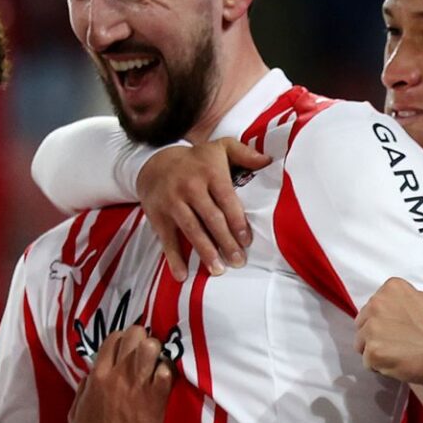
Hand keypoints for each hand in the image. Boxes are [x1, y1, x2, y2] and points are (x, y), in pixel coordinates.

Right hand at [68, 328, 173, 422]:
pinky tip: (163, 382)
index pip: (113, 339)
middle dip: (141, 340)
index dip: (122, 341)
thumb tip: (92, 374)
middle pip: (134, 334)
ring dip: (156, 352)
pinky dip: (167, 373)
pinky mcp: (157, 398)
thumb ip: (83, 389)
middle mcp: (117, 375)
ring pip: (152, 346)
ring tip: (156, 363)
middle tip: (144, 354)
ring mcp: (138, 385)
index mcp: (97, 377)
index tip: (127, 350)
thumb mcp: (75, 413)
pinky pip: (167, 370)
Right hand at [136, 137, 270, 280]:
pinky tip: (182, 275)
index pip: (226, 199)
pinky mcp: (158, 215)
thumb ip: (244, 153)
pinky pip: (167, 239)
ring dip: (205, 251)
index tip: (246, 241)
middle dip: (225, 241)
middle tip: (238, 261)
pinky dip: (173, 258)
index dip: (236, 221)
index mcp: (209, 172)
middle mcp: (190, 187)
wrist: (154, 163)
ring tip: (218, 270)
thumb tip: (268, 161)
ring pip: (191, 230)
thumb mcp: (220, 147)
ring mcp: (172, 202)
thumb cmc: (196, 160)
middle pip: (210, 218)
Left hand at [355, 277, 422, 385]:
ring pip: (362, 344)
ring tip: (400, 356)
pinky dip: (381, 367)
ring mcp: (373, 329)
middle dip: (376, 335)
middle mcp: (377, 305)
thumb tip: (393, 309)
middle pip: (363, 324)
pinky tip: (400, 366)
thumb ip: (404, 302)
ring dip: (377, 352)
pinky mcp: (373, 352)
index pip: (373, 307)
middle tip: (398, 345)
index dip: (384, 321)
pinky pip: (368, 362)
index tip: (399, 329)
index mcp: (391, 289)